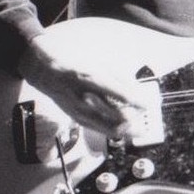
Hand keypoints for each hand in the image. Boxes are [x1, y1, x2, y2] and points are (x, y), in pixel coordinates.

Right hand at [17, 31, 133, 135]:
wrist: (46, 73)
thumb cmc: (74, 65)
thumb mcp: (100, 64)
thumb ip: (119, 78)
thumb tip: (137, 92)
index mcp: (93, 78)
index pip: (122, 95)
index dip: (138, 102)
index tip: (148, 104)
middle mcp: (86, 97)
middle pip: (118, 116)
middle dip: (136, 119)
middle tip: (144, 116)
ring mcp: (80, 110)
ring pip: (110, 128)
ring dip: (127, 129)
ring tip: (138, 127)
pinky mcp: (77, 119)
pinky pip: (100, 129)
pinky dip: (114, 129)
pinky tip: (122, 127)